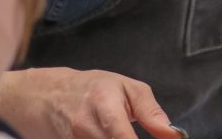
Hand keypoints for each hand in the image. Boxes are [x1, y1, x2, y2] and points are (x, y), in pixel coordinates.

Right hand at [0, 67, 181, 138]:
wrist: (47, 96)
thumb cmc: (94, 88)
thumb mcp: (127, 88)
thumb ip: (151, 112)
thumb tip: (174, 135)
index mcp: (103, 104)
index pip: (123, 136)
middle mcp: (84, 127)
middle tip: (148, 138)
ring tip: (126, 133)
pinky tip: (112, 137)